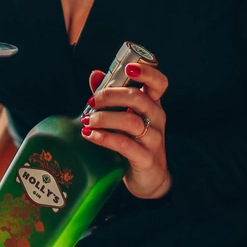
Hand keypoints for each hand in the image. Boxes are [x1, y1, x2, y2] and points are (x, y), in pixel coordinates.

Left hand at [81, 62, 171, 199]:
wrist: (149, 178)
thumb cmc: (134, 141)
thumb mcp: (124, 116)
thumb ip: (111, 95)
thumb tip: (95, 74)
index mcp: (153, 104)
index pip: (159, 83)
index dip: (147, 72)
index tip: (128, 68)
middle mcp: (156, 119)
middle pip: (139, 98)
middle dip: (111, 95)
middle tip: (91, 101)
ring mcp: (154, 139)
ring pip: (131, 121)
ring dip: (104, 118)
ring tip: (87, 121)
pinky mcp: (146, 158)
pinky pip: (125, 145)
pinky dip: (104, 138)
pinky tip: (90, 135)